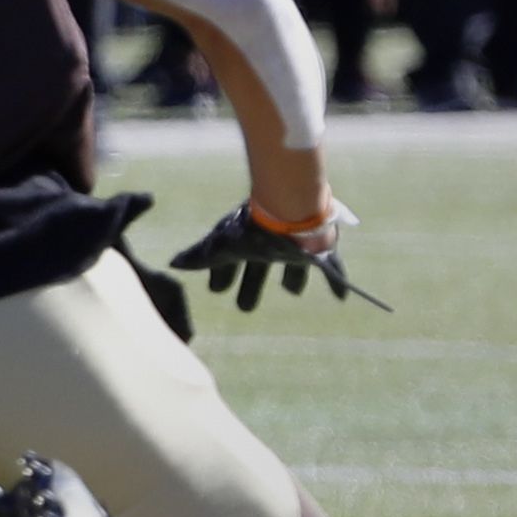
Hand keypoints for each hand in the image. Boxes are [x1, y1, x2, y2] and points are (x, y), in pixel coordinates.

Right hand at [169, 197, 389, 312]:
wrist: (290, 208)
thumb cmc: (253, 227)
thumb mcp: (222, 245)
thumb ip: (200, 256)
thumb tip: (174, 264)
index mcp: (247, 244)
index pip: (230, 264)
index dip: (223, 278)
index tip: (217, 290)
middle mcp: (272, 246)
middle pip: (259, 270)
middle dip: (251, 287)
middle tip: (245, 308)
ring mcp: (297, 248)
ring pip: (295, 267)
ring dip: (294, 278)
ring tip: (293, 291)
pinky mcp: (320, 250)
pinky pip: (333, 269)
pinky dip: (338, 282)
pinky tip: (342, 297)